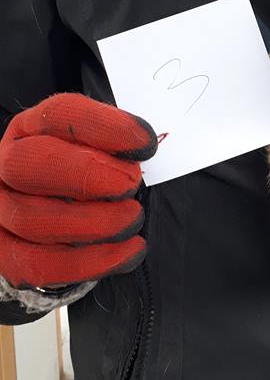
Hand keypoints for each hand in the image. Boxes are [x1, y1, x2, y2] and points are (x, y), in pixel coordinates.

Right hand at [0, 94, 156, 289]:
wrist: (56, 215)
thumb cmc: (84, 173)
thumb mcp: (96, 146)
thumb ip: (114, 145)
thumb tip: (142, 149)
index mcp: (31, 128)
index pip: (59, 115)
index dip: (104, 127)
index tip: (145, 143)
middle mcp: (6, 165)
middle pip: (29, 164)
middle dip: (86, 174)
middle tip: (130, 184)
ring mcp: (1, 210)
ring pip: (32, 219)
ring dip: (94, 222)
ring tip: (132, 218)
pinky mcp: (7, 254)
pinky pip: (38, 264)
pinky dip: (90, 261)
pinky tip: (129, 251)